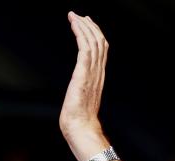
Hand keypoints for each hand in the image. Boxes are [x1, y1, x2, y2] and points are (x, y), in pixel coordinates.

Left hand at [59, 12, 109, 160]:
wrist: (80, 129)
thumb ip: (82, 91)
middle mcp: (98, 73)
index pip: (101, 50)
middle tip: (79, 16)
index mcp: (98, 78)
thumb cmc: (78, 121)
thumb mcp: (81, 101)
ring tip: (74, 16)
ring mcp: (92, 73)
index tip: (86, 24)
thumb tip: (76, 95)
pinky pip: (85, 47)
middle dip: (90, 26)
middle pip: (100, 42)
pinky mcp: (83, 73)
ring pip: (93, 41)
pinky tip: (73, 24)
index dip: (95, 34)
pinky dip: (80, 33)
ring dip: (84, 26)